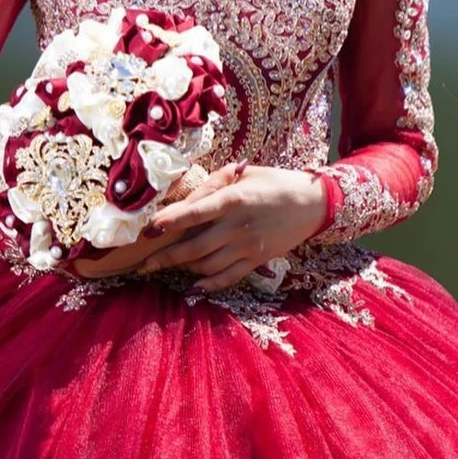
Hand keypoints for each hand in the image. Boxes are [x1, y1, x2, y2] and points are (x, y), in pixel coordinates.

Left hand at [133, 162, 326, 293]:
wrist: (312, 203)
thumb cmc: (274, 182)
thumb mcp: (244, 173)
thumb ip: (214, 185)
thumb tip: (186, 200)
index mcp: (234, 199)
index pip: (196, 212)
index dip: (171, 222)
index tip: (150, 230)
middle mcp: (238, 226)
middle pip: (195, 247)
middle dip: (166, 256)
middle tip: (144, 262)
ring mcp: (247, 247)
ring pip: (207, 265)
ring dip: (184, 267)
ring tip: (168, 264)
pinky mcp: (256, 261)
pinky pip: (228, 278)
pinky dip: (209, 284)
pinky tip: (193, 285)